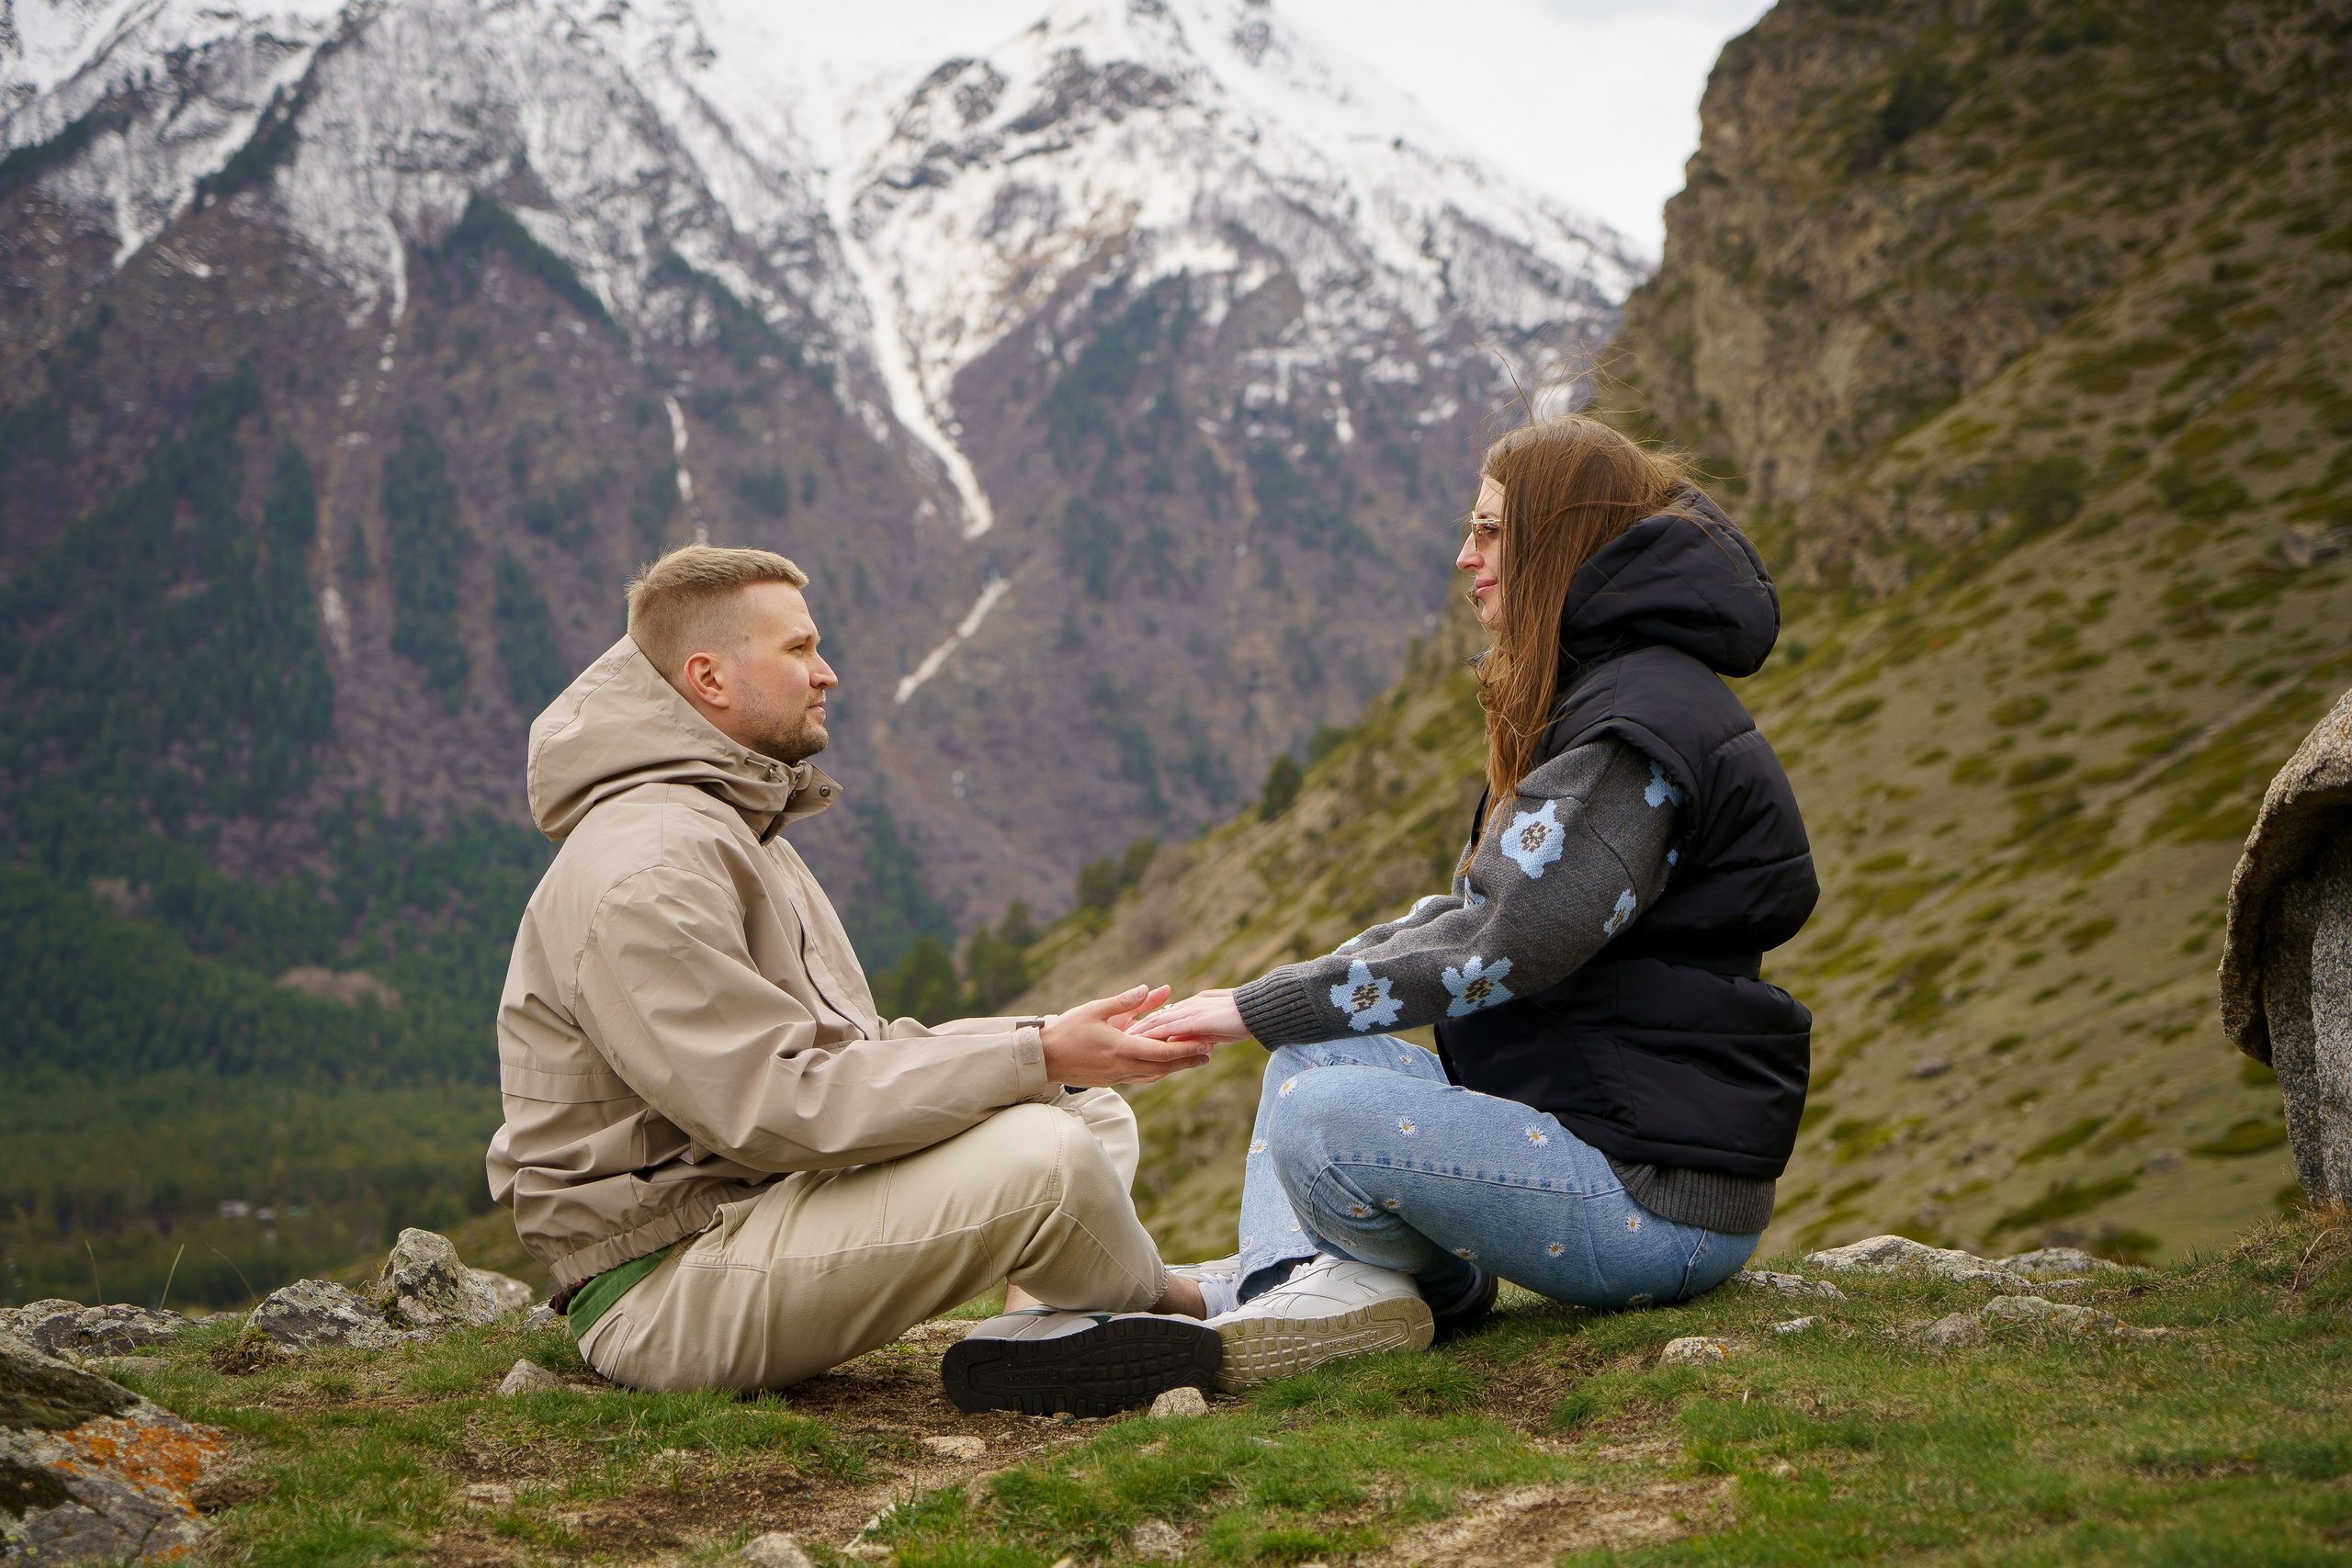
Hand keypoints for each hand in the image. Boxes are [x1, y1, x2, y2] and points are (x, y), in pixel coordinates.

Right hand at [1040, 985, 1211, 1085]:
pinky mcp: (1110, 1081)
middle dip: (1187, 1061)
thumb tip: (1151, 989)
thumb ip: (1125, 1001)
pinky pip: (1139, 1077)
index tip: (1204, 1043)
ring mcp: (1116, 1077)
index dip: (1185, 1049)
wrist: (1042, 1058)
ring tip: (1192, 1060)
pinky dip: (1155, 1071)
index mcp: (1120, 1048)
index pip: (1161, 1052)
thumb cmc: (1066, 1030)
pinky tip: (1163, 1065)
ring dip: (1173, 1068)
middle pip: (1163, 1068)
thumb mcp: (1096, 1010)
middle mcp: (1122, 1067)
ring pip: (1152, 1075)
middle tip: (1208, 1054)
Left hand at [1130, 988, 1248, 1046]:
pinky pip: (1172, 1028)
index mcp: (1194, 1006)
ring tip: (1125, 1039)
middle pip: (1158, 1016)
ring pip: (1160, 1021)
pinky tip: (1145, 1041)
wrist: (1260, 1010)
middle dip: (1138, 1027)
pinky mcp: (1198, 1020)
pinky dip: (1157, 1035)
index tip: (1132, 1032)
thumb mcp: (1219, 1026)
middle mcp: (1190, 1006)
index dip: (1148, 1023)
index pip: (1166, 1015)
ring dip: (1142, 1031)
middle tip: (1119, 1036)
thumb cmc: (1244, 1018)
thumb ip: (1205, 1032)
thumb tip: (1198, 1042)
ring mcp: (1193, 1011)